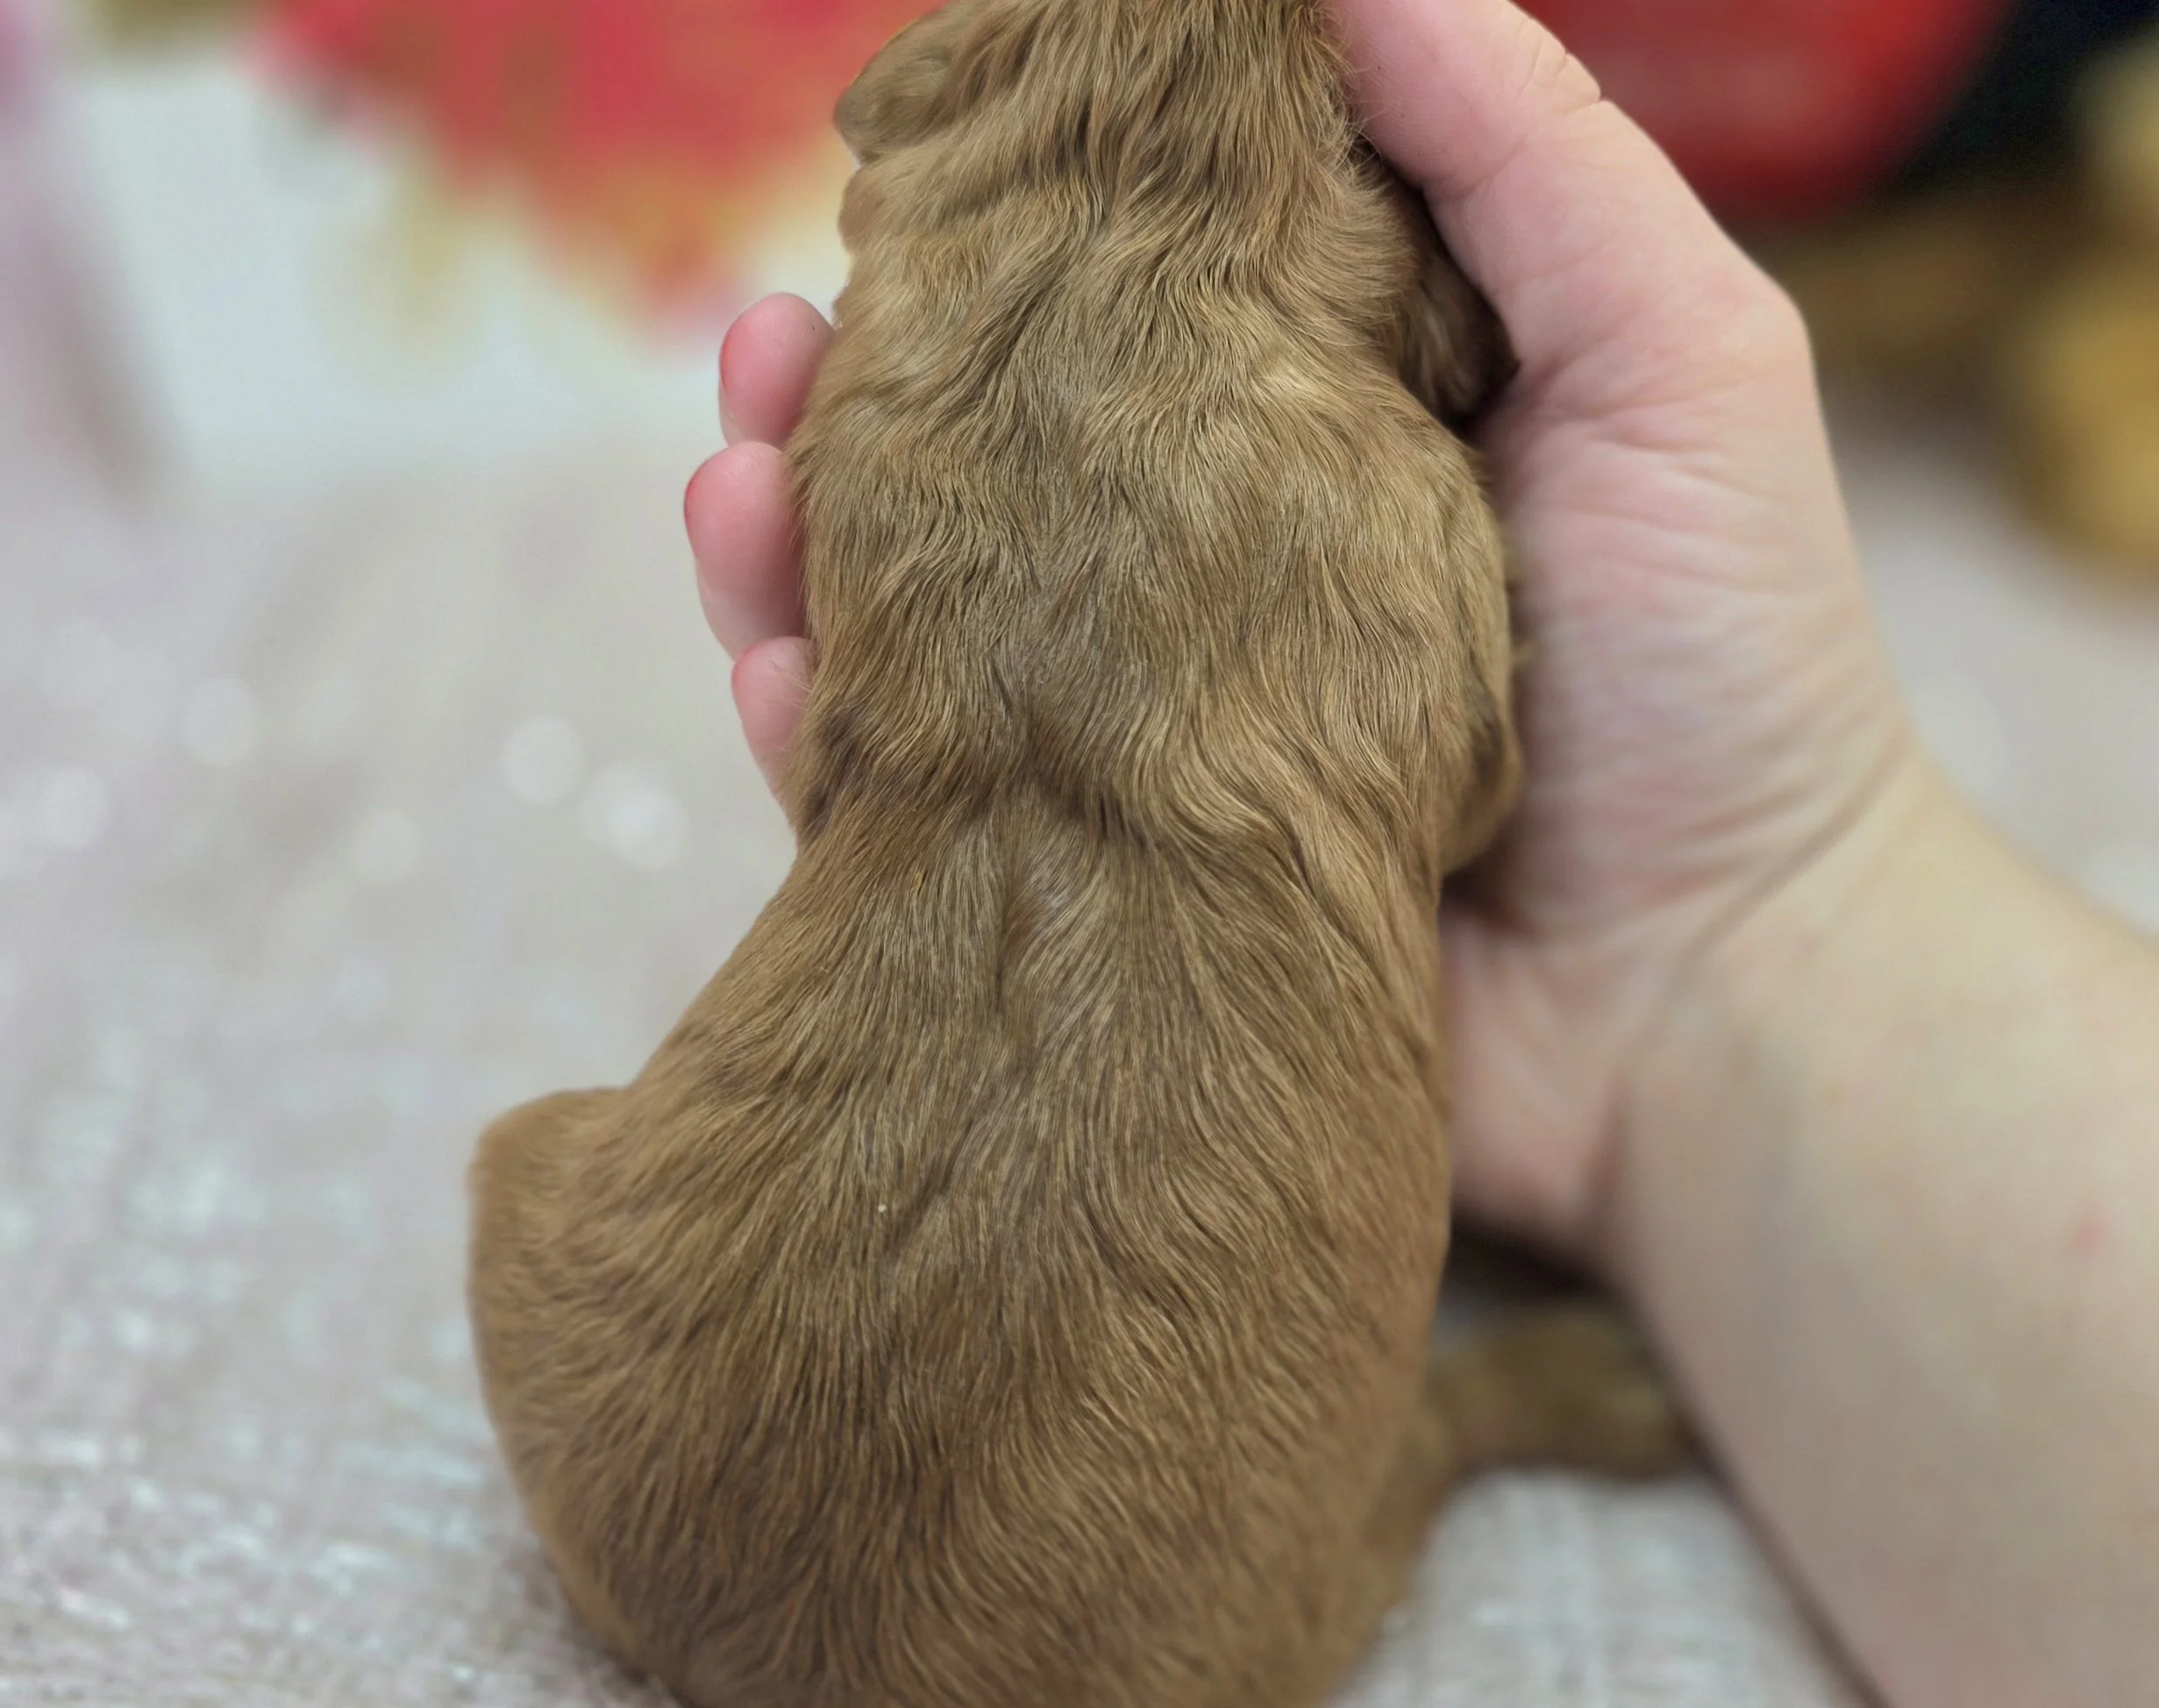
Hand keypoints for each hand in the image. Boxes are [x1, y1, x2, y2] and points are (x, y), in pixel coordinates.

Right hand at [685, 0, 1923, 1265]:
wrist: (1723, 1015)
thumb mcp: (1674, 362)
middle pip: (985, 461)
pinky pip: (918, 808)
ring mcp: (1138, 741)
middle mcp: (1203, 578)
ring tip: (734, 466)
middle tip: (773, 331)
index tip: (911, 163)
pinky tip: (772, 662)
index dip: (1009, 236)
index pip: (1120, 312)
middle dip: (856, 385)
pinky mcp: (1100, 888)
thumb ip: (1521, 154)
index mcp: (1315, 438)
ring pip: (917, 623)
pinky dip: (819, 732)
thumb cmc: (1730, 678)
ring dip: (794, 538)